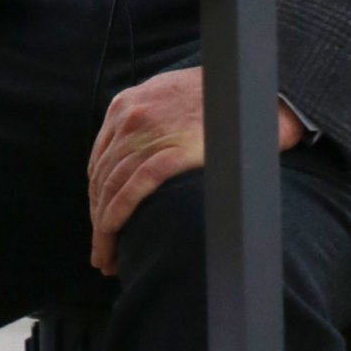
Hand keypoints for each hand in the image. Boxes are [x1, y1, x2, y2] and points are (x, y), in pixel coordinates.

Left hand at [86, 66, 307, 274]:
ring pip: (111, 188)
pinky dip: (116, 218)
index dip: (97, 198)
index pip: (101, 161)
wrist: (253, 91)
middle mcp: (130, 117)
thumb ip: (148, 120)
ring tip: (106, 258)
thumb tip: (137, 155)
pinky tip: (112, 239)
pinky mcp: (171, 152)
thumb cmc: (218, 99)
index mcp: (126, 104)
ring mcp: (149, 133)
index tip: (100, 225)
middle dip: (97, 220)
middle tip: (100, 253)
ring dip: (103, 229)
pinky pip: (132, 190)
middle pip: (101, 179)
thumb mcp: (170, 95)